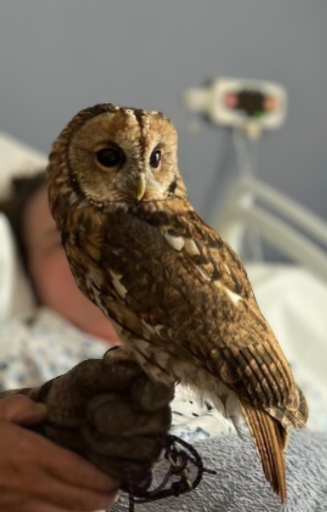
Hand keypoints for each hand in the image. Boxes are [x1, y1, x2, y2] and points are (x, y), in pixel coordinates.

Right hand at [0, 395, 117, 511]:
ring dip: (86, 511)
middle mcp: (34, 484)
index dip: (105, 478)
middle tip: (115, 488)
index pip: (82, 472)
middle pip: (82, 502)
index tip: (119, 473)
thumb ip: (25, 408)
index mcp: (35, 455)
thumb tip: (44, 411)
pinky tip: (67, 509)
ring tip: (95, 501)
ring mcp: (22, 506)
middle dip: (104, 498)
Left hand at [29, 350, 173, 484]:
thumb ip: (110, 373)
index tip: (137, 398)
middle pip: (160, 421)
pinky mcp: (137, 470)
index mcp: (147, 385)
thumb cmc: (73, 393)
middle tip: (91, 413)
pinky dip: (109, 463)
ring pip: (149, 448)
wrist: (53, 426)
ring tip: (86, 429)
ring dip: (111, 441)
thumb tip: (136, 371)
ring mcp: (149, 442)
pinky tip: (92, 452)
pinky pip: (136, 472)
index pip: (163, 389)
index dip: (154, 395)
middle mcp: (155, 413)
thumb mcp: (85, 377)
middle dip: (123, 419)